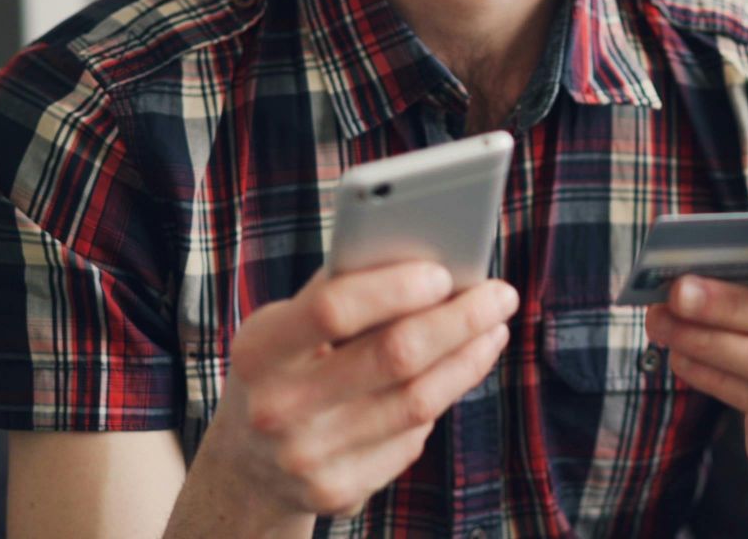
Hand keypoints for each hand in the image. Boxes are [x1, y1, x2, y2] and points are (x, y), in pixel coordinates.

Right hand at [201, 262, 516, 520]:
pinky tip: (455, 373)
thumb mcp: (285, 326)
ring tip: (493, 329)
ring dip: (468, 359)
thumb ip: (342, 290)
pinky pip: (411, 440)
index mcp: (259, 351)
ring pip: (417, 402)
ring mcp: (308, 459)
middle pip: (394, 357)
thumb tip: (427, 255)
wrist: (246, 464)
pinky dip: (438, 400)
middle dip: (459, 320)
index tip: (446, 271)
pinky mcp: (339, 492)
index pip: (334, 309)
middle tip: (501, 295)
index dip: (395, 287)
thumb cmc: (283, 367)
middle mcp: (278, 410)